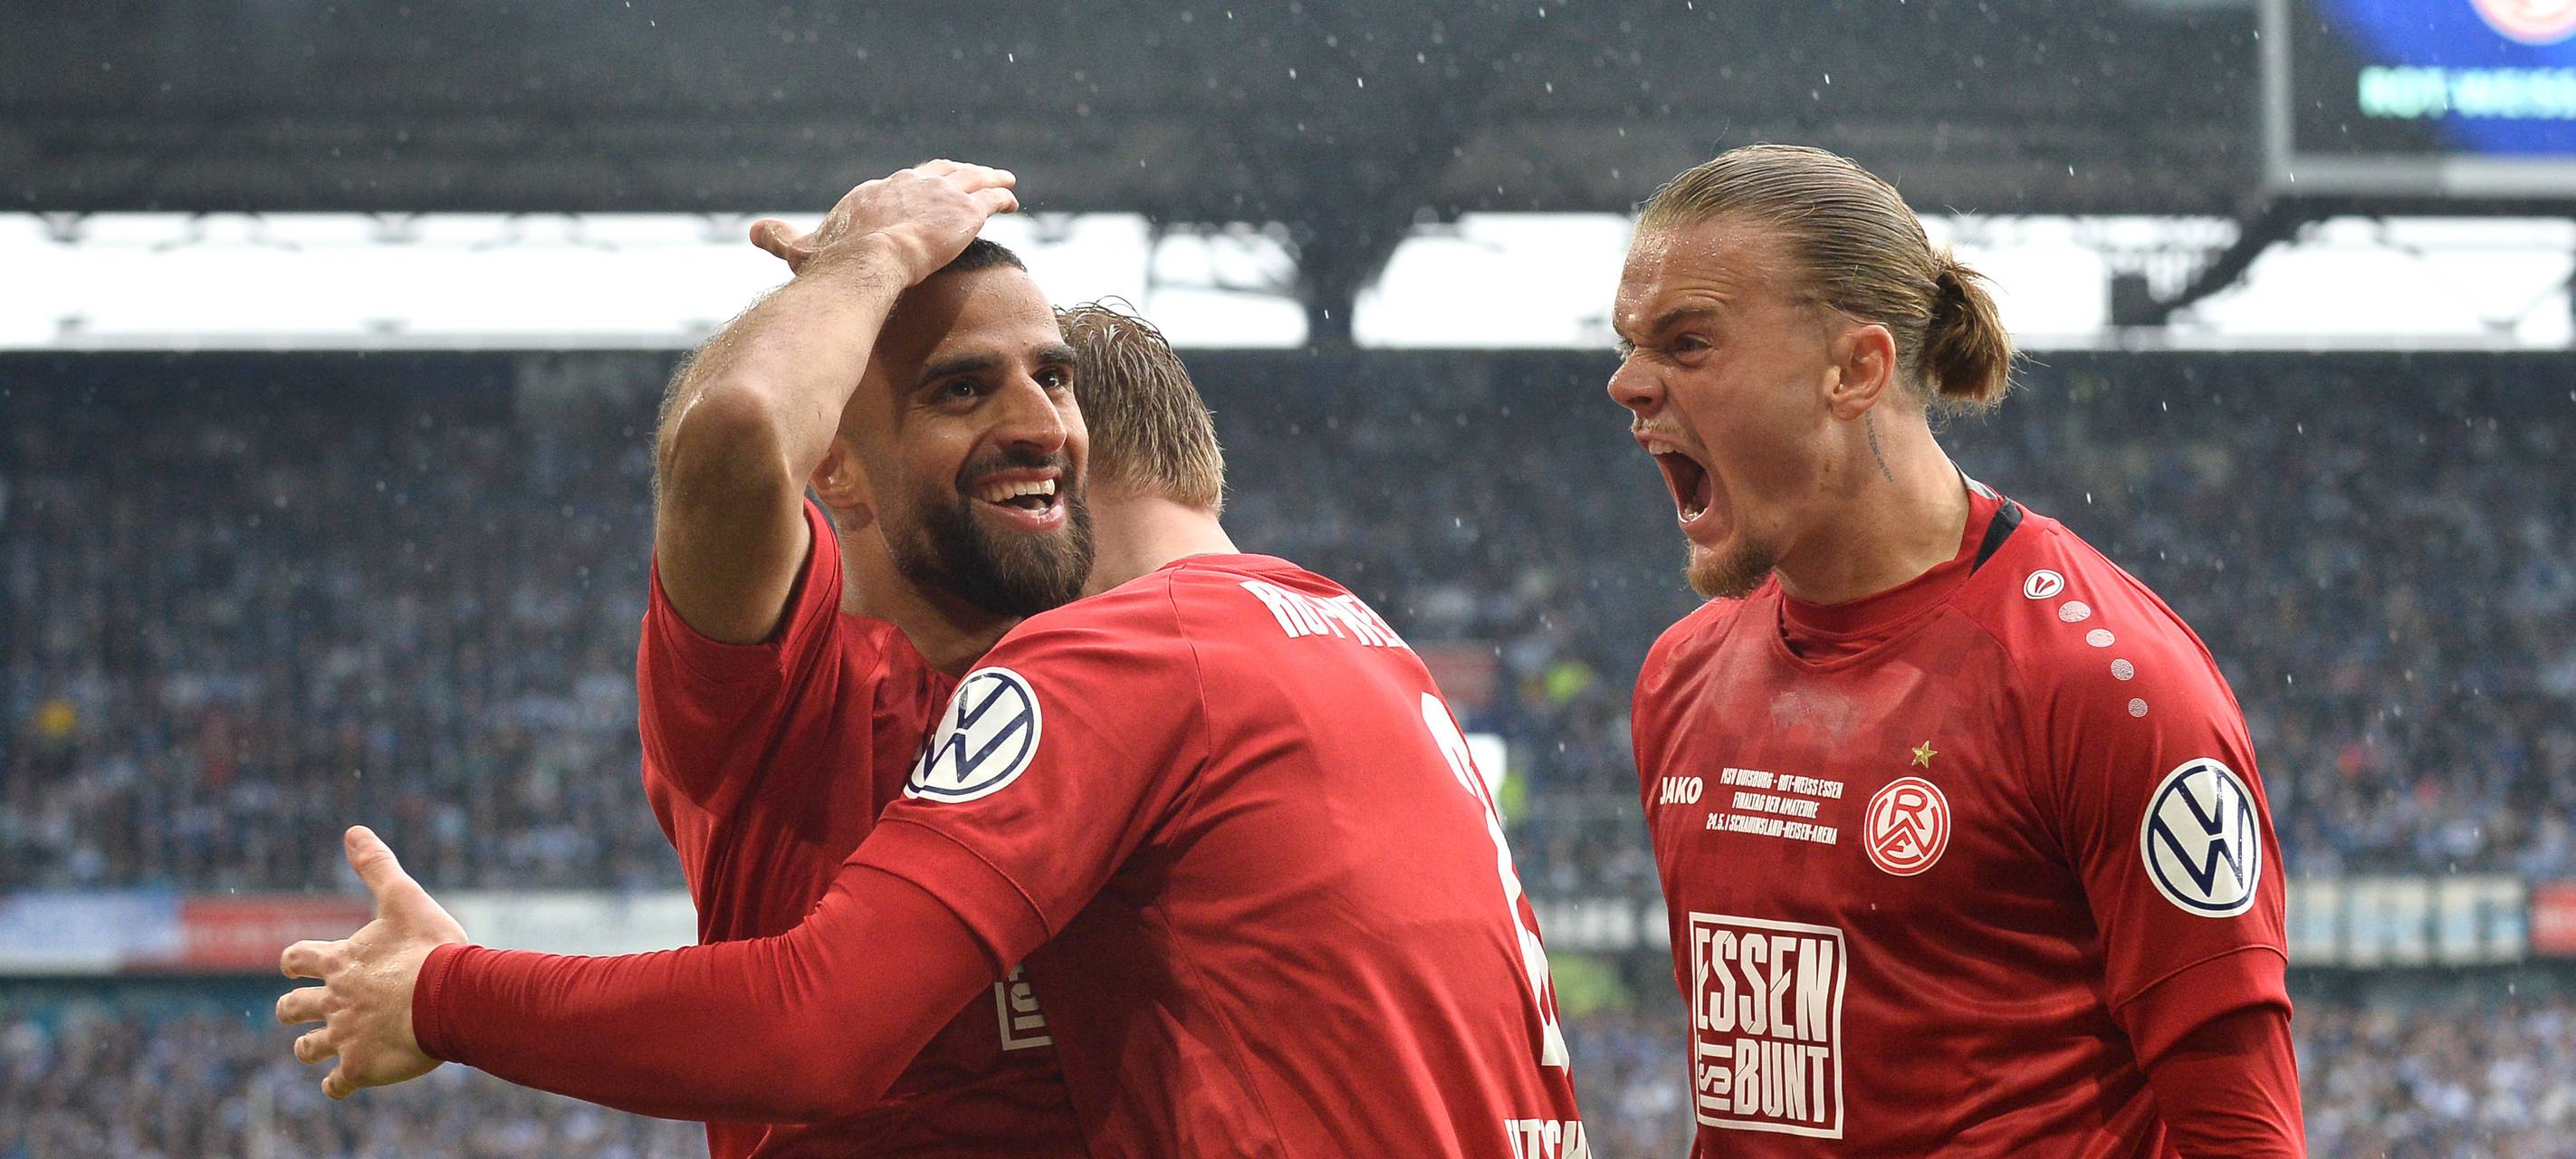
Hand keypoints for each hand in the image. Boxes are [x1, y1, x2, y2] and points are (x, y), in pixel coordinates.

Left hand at [277, 826, 468, 1098]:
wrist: (450, 998)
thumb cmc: (429, 949)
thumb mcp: (403, 898)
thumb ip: (377, 866)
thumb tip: (352, 830)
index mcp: (339, 962)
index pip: (294, 959)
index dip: (293, 962)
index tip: (295, 964)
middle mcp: (332, 1001)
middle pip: (292, 1009)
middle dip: (293, 1009)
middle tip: (298, 1010)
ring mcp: (344, 1036)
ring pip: (308, 1049)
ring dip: (310, 1048)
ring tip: (318, 1049)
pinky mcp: (360, 1067)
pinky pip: (336, 1085)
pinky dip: (336, 1085)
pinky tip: (342, 1084)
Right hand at [749, 159, 1017, 280]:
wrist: (867, 263)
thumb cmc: (833, 263)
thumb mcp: (801, 249)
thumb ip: (779, 238)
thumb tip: (751, 232)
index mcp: (873, 192)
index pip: (899, 184)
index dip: (914, 187)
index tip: (924, 190)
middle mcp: (907, 184)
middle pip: (937, 171)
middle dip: (954, 172)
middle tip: (969, 175)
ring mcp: (938, 195)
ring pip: (970, 178)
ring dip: (987, 177)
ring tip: (1002, 179)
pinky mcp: (964, 212)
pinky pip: (990, 198)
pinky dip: (1002, 196)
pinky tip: (1013, 200)